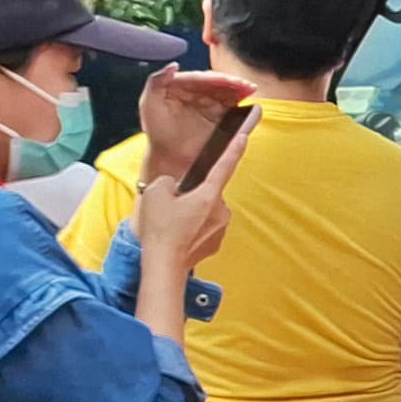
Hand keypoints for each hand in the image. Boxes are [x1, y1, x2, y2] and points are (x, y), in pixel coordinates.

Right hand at [135, 117, 249, 274]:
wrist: (164, 265)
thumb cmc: (160, 229)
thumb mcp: (155, 193)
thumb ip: (168, 181)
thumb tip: (174, 187)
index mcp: (209, 195)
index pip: (224, 166)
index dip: (234, 149)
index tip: (245, 136)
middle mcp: (221, 211)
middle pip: (207, 194)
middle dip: (192, 196)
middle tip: (172, 208)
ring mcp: (221, 229)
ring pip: (206, 212)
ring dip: (192, 214)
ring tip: (173, 225)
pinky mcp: (216, 244)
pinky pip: (205, 228)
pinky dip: (193, 229)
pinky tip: (179, 236)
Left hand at [137, 67, 254, 169]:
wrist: (170, 160)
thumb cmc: (157, 134)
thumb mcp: (149, 105)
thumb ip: (156, 82)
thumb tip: (173, 65)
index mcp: (179, 85)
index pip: (199, 78)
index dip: (215, 78)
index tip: (228, 80)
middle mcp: (196, 92)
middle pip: (217, 83)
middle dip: (232, 82)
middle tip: (245, 85)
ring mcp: (209, 104)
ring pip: (227, 92)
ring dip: (240, 90)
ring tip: (250, 90)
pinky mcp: (219, 117)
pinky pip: (233, 107)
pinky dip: (243, 103)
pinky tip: (250, 102)